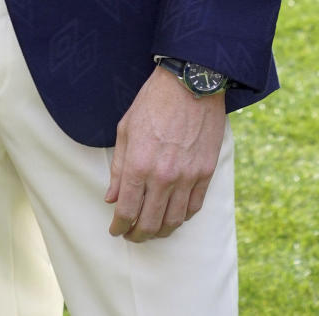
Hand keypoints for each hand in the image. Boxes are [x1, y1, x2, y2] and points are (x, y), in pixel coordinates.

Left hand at [105, 67, 225, 241]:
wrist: (190, 83)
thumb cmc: (153, 102)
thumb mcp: (126, 129)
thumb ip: (119, 168)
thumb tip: (112, 198)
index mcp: (139, 164)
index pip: (126, 210)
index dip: (118, 226)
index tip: (115, 229)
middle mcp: (163, 176)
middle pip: (150, 223)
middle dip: (137, 235)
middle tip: (131, 235)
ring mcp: (187, 176)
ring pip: (174, 221)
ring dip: (160, 231)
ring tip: (151, 230)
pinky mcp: (206, 172)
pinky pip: (194, 207)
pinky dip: (183, 217)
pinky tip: (174, 215)